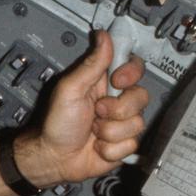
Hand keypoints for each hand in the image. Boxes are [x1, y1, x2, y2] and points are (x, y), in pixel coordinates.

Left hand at [15, 30, 148, 187]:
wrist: (55, 158)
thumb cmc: (56, 123)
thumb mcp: (70, 89)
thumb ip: (91, 64)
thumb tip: (103, 36)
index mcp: (104, 83)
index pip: (134, 67)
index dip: (130, 73)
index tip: (116, 80)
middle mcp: (117, 101)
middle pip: (141, 97)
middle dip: (116, 109)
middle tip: (96, 113)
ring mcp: (121, 123)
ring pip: (137, 123)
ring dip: (109, 132)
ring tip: (93, 132)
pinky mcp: (123, 144)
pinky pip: (131, 144)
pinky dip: (110, 148)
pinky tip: (97, 146)